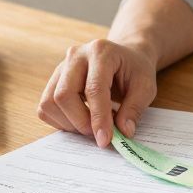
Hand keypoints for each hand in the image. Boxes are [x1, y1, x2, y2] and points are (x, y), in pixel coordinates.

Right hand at [36, 39, 157, 146]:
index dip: (98, 118)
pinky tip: (80, 119)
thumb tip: (123, 132)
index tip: (105, 140)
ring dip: (69, 123)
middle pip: (64, 95)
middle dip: (80, 122)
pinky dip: (61, 121)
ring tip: (91, 126)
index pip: (94, 89)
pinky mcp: (53, 79)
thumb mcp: (146, 86)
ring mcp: (61, 66)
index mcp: (101, 52)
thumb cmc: (134, 70)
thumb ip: (134, 108)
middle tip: (99, 134)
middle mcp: (76, 55)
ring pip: (50, 102)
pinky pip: (46, 107)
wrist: (124, 56)